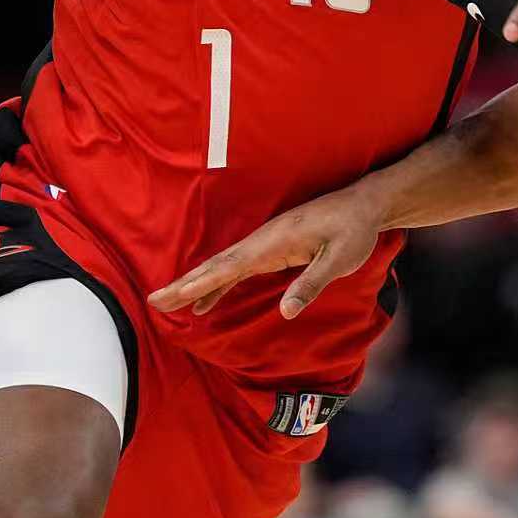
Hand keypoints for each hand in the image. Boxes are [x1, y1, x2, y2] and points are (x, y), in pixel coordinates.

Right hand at [148, 186, 383, 319]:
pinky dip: (217, 284)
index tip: (176, 295)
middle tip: (154, 301)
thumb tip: (285, 312)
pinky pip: (237, 268)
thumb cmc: (354, 231)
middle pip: (216, 265)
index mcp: (275, 241)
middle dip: (184, 284)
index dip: (202, 282)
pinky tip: (207, 301)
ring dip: (195, 284)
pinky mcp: (272, 249)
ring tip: (168, 303)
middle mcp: (263, 240)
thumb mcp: (340, 259)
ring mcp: (265, 244)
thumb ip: (312, 283)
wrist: (364, 205)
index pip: (231, 265)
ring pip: (222, 266)